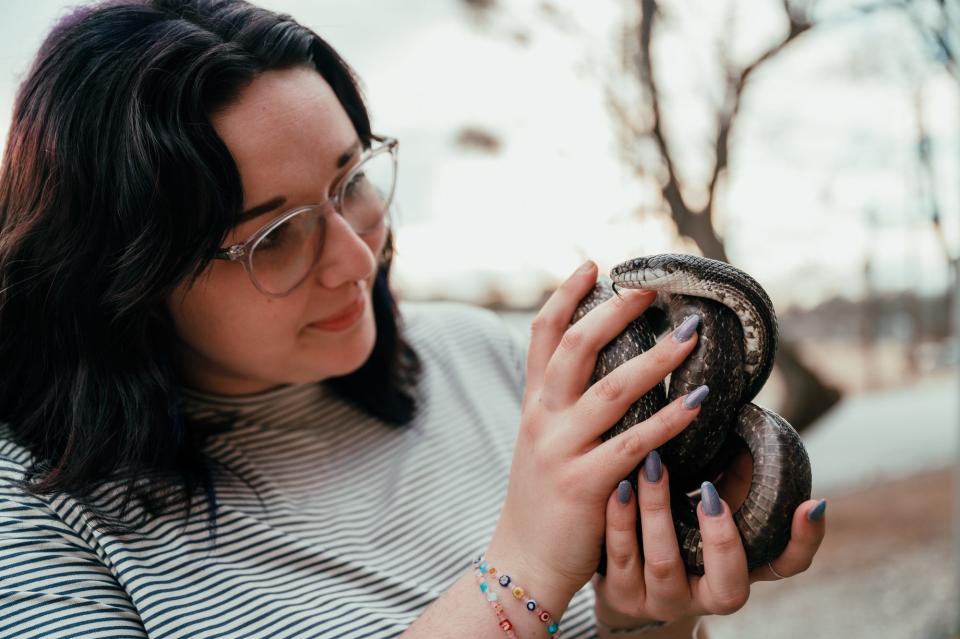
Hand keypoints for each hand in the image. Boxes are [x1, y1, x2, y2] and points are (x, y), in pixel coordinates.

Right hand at [486, 261, 705, 612]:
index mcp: (535, 405)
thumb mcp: (543, 443)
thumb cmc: (544, 500)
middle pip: (575, 349)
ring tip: (690, 335)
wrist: (522, 561)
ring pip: (610, 390)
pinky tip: (698, 403)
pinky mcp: (583, 484)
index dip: (565, 296)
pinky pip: (633, 444)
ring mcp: (560, 450)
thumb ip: (564, 407)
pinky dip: (668, 421)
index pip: (543, 337)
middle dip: (613, 312)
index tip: (592, 265)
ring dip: (654, 359)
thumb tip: (603, 371)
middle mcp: (543, 419)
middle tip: (651, 288)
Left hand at [593, 448, 826, 628]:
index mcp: (740, 572)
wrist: (622, 578)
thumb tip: (749, 429)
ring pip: (665, 564)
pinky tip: (619, 486)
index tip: (808, 503)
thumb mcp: (708, 510)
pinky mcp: (622, 596)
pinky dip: (621, 518)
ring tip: (654, 467)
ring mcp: (664, 601)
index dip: (803, 541)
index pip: (786, 566)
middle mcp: (707, 597)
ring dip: (659, 511)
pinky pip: (621, 558)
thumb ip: (733, 482)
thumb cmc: (676, 530)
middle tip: (710, 492)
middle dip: (720, 536)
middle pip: (727, 581)